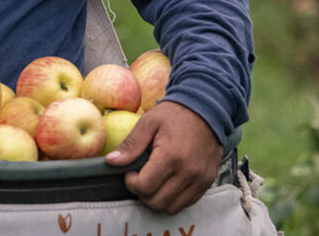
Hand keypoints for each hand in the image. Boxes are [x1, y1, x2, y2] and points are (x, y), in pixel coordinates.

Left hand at [104, 101, 222, 214]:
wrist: (205, 109)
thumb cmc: (173, 114)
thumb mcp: (148, 123)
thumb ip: (130, 145)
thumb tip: (111, 161)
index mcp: (171, 156)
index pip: (145, 187)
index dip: (131, 182)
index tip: (130, 171)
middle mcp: (189, 172)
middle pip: (157, 202)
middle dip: (142, 193)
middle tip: (139, 176)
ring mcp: (200, 180)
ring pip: (171, 208)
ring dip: (156, 199)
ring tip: (152, 180)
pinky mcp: (207, 183)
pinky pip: (186, 203)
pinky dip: (172, 198)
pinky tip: (166, 182)